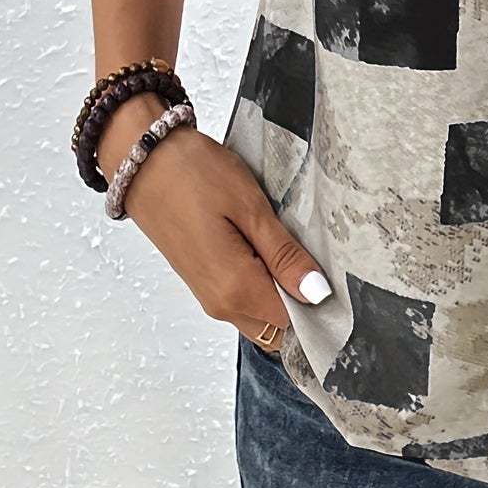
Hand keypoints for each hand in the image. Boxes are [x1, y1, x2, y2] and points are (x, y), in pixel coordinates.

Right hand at [97, 100, 331, 352]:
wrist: (142, 159)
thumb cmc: (193, 174)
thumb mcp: (250, 207)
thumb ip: (284, 256)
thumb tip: (318, 293)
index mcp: (235, 290)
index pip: (294, 328)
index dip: (323, 311)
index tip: (344, 284)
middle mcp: (220, 304)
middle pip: (278, 327)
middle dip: (306, 305)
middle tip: (326, 262)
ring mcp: (209, 294)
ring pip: (262, 313)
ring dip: (284, 291)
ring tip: (299, 247)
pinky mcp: (204, 280)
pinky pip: (245, 297)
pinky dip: (266, 282)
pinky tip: (275, 247)